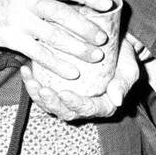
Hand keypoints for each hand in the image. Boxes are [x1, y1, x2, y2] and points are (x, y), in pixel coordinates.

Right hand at [0, 0, 113, 79]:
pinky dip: (57, 64)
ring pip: (53, 36)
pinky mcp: (10, 37)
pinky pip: (38, 53)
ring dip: (77, 48)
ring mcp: (19, 18)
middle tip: (104, 39)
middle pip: (63, 13)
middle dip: (86, 27)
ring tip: (95, 57)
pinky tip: (71, 72)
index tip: (109, 3)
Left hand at [20, 38, 139, 121]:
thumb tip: (117, 100)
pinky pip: (41, 90)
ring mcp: (68, 97)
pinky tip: (26, 69)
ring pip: (49, 104)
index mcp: (103, 105)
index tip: (65, 93)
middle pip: (65, 111)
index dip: (75, 104)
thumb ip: (124, 83)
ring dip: (37, 95)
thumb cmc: (124, 56)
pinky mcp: (56, 87)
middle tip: (43, 89)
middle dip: (52, 103)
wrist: (115, 43)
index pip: (88, 109)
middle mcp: (84, 105)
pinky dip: (32, 82)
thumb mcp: (129, 67)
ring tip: (31, 80)